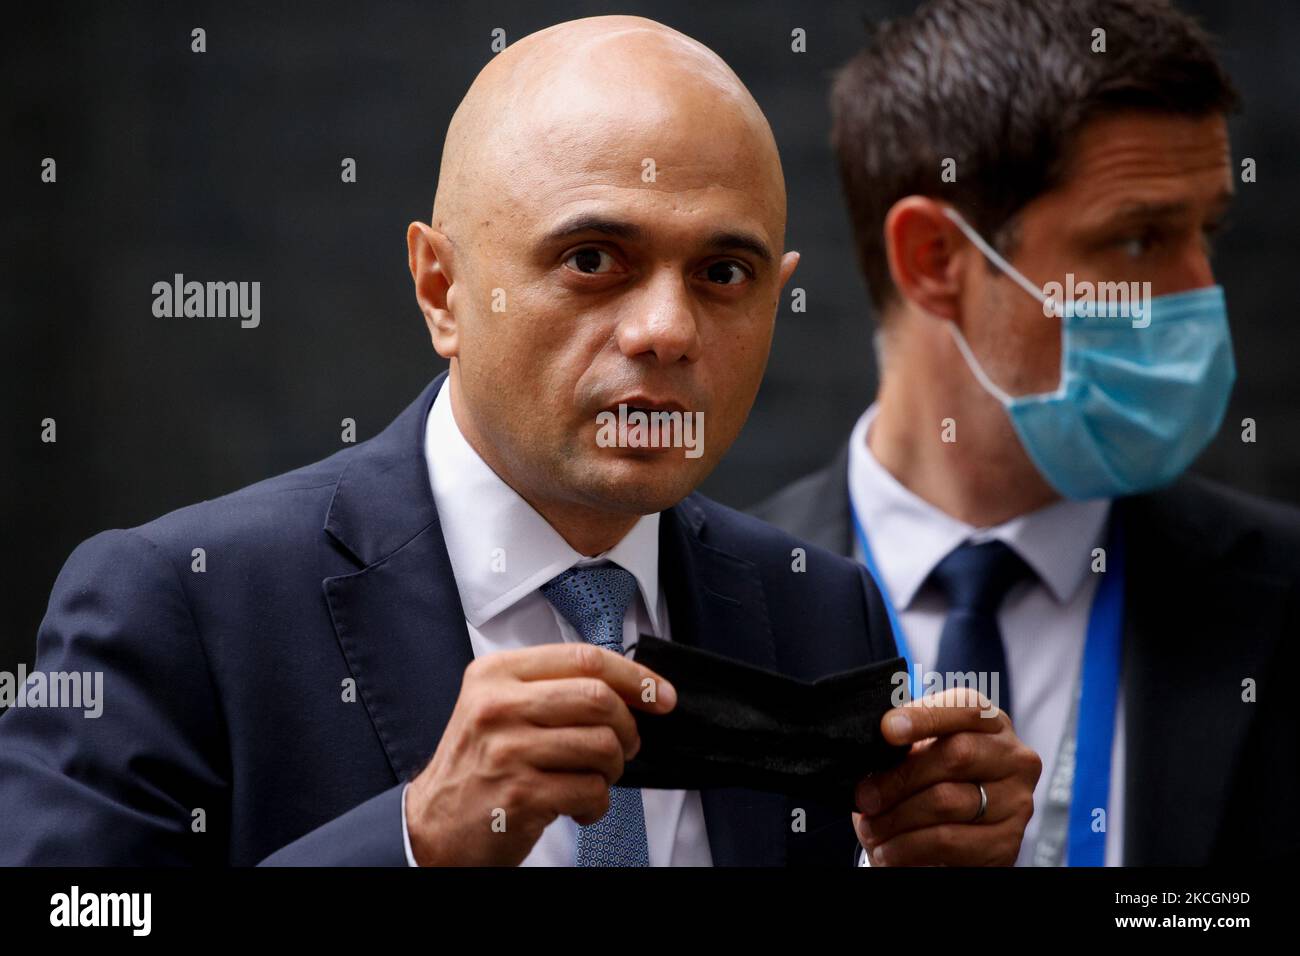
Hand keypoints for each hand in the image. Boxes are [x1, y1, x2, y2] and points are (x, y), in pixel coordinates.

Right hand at [404, 642, 675, 865]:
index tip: (661, 694)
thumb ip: (552, 688)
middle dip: (628, 727)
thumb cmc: (476, 767)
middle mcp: (498, 706)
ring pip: (602, 745)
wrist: (431, 826)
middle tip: (625, 746)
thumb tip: (631, 687)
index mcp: (497, 673)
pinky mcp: (520, 795)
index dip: (634, 675)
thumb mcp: (499, 708)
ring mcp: (508, 750)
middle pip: (599, 697)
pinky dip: (597, 803)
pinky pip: (592, 791)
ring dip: (613, 769)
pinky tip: (576, 805)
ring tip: (594, 778)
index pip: (584, 657)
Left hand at [852, 687, 1040, 865]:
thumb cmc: (931, 780)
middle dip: (900, 778)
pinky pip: (950, 841)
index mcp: (991, 722)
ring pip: (948, 802)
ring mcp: (1016, 801)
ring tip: (871, 828)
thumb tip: (875, 743)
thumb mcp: (921, 751)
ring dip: (898, 818)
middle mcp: (1013, 758)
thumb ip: (906, 741)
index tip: (887, 730)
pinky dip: (910, 847)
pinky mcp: (1007, 842)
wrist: (955, 833)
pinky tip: (890, 851)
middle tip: (865, 796)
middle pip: (956, 755)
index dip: (925, 716)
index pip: (965, 707)